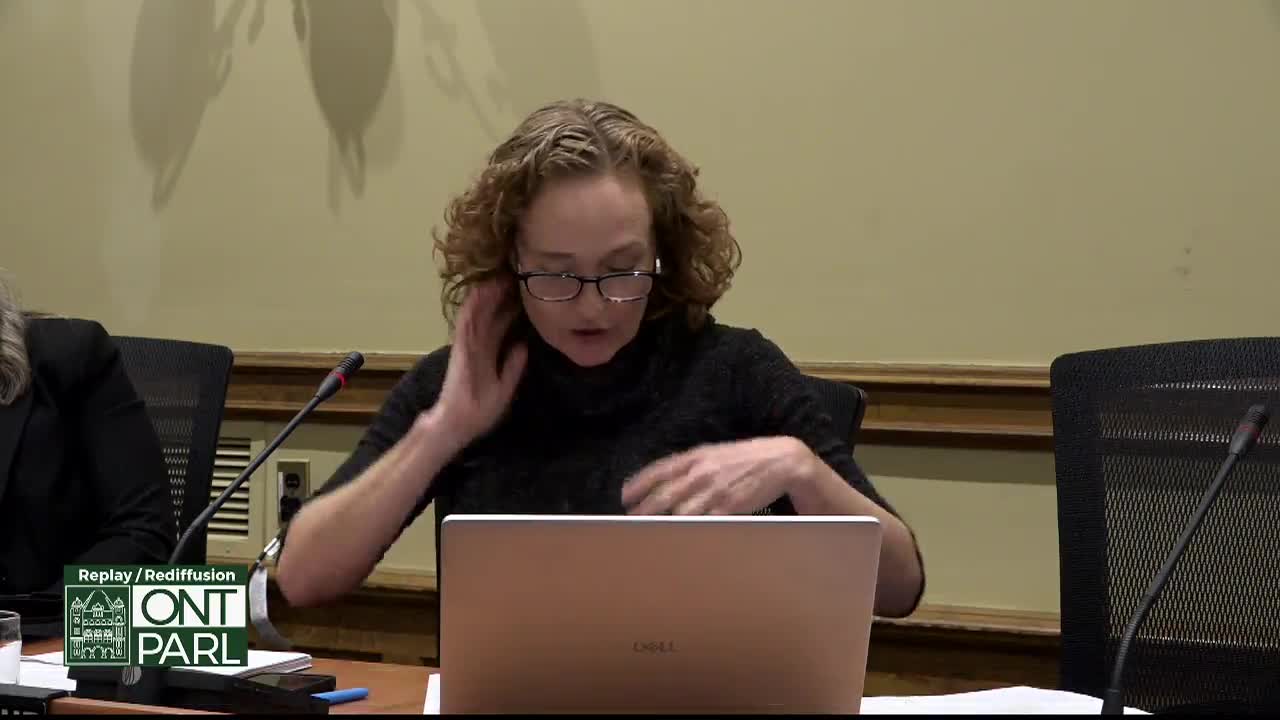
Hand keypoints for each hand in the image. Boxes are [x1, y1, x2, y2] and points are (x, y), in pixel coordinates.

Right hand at [434, 279, 527, 444]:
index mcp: (489, 353)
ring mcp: (467, 345)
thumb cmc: (480, 411)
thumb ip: (513, 366)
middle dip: (500, 293)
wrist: (457, 425)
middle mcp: (478, 344)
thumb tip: (524, 344)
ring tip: (498, 271)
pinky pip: (465, 323)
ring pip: (477, 313)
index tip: (524, 289)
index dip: (511, 307)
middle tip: (513, 270)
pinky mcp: (460, 348)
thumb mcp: (505, 387)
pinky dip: (471, 306)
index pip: (502, 325)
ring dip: (486, 293)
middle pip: (490, 313)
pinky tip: (479, 290)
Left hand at [621, 437, 815, 515]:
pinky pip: (704, 523)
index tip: (625, 497)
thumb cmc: (746, 458)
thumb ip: (691, 465)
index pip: (659, 471)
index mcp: (696, 457)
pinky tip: (682, 538)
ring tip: (654, 534)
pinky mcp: (729, 507)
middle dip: (645, 510)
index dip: (639, 485)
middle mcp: (702, 472)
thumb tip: (667, 480)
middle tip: (633, 520)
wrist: (781, 461)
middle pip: (664, 495)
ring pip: (680, 513)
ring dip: (666, 525)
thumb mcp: (715, 453)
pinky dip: (691, 531)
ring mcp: (715, 491)